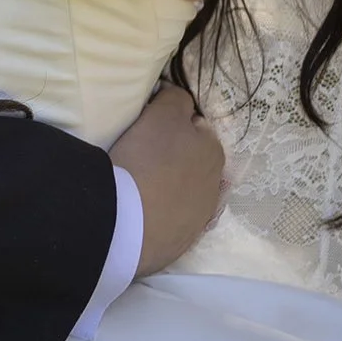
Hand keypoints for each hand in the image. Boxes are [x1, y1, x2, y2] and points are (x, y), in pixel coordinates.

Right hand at [110, 85, 224, 274]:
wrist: (127, 224)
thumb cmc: (146, 159)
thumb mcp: (163, 113)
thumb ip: (177, 99)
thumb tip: (180, 100)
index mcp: (214, 152)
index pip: (194, 125)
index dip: (171, 123)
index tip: (149, 127)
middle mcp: (215, 185)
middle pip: (192, 159)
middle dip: (175, 154)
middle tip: (144, 153)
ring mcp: (200, 217)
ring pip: (184, 189)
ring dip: (169, 184)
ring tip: (140, 183)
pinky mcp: (181, 241)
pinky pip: (172, 217)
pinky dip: (161, 210)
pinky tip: (142, 207)